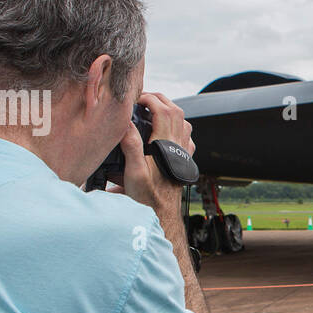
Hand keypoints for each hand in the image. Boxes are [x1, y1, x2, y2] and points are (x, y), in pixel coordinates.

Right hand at [118, 91, 193, 214]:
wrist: (162, 214)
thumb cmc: (147, 197)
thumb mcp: (133, 173)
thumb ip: (131, 146)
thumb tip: (126, 123)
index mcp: (165, 145)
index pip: (163, 110)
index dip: (150, 99)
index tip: (137, 98)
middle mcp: (178, 146)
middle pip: (175, 111)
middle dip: (160, 99)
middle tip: (143, 98)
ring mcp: (183, 153)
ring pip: (184, 122)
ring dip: (170, 111)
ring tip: (154, 109)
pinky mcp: (183, 160)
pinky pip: (187, 137)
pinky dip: (178, 127)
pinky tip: (168, 131)